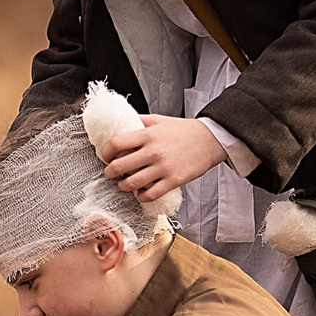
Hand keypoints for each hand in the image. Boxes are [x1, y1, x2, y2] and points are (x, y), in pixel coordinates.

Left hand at [99, 114, 227, 203]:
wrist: (210, 140)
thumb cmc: (184, 130)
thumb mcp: (159, 120)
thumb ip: (140, 121)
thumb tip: (122, 122)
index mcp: (148, 135)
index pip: (116, 143)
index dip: (105, 152)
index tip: (106, 156)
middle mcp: (153, 151)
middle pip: (119, 166)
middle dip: (109, 172)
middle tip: (111, 172)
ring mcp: (163, 168)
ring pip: (131, 183)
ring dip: (122, 186)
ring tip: (124, 183)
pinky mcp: (173, 181)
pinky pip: (149, 195)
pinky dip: (141, 196)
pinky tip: (141, 192)